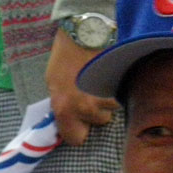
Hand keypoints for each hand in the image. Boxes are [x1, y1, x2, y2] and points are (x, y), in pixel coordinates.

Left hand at [45, 28, 118, 145]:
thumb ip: (60, 105)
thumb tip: (66, 119)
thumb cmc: (64, 57)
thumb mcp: (52, 84)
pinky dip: (115, 89)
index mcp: (65, 110)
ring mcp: (104, 98)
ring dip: (106, 100)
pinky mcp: (119, 87)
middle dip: (95, 113)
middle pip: (97, 123)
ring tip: (99, 83)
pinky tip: (108, 77)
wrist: (86, 33)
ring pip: (111, 110)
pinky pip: (119, 96)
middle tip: (89, 96)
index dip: (77, 132)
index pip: (76, 139)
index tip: (78, 124)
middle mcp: (86, 109)